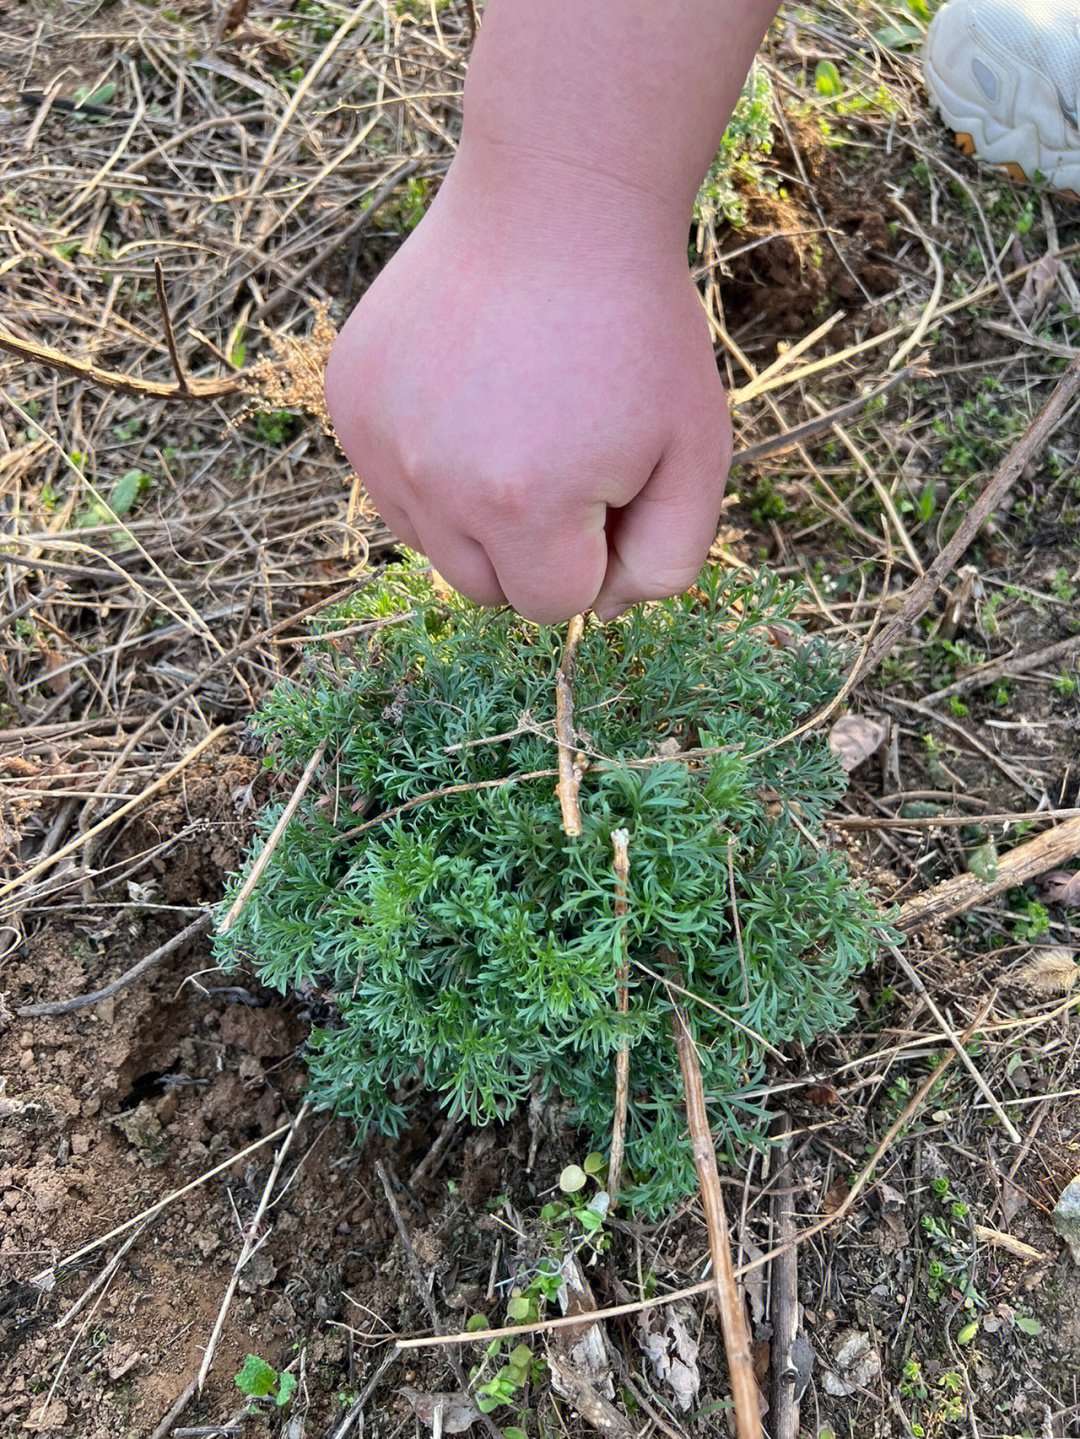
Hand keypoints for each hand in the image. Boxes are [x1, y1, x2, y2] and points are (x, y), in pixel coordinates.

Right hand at [324, 164, 730, 623]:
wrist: (556, 198)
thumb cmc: (640, 332)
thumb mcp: (697, 456)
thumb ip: (665, 564)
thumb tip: (597, 613)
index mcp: (522, 507)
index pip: (553, 605)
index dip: (596, 551)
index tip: (613, 480)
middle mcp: (433, 485)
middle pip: (485, 589)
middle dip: (535, 546)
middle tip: (567, 455)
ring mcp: (379, 442)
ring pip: (433, 545)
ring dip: (478, 515)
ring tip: (517, 422)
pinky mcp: (349, 404)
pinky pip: (392, 486)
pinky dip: (431, 465)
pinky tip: (468, 395)